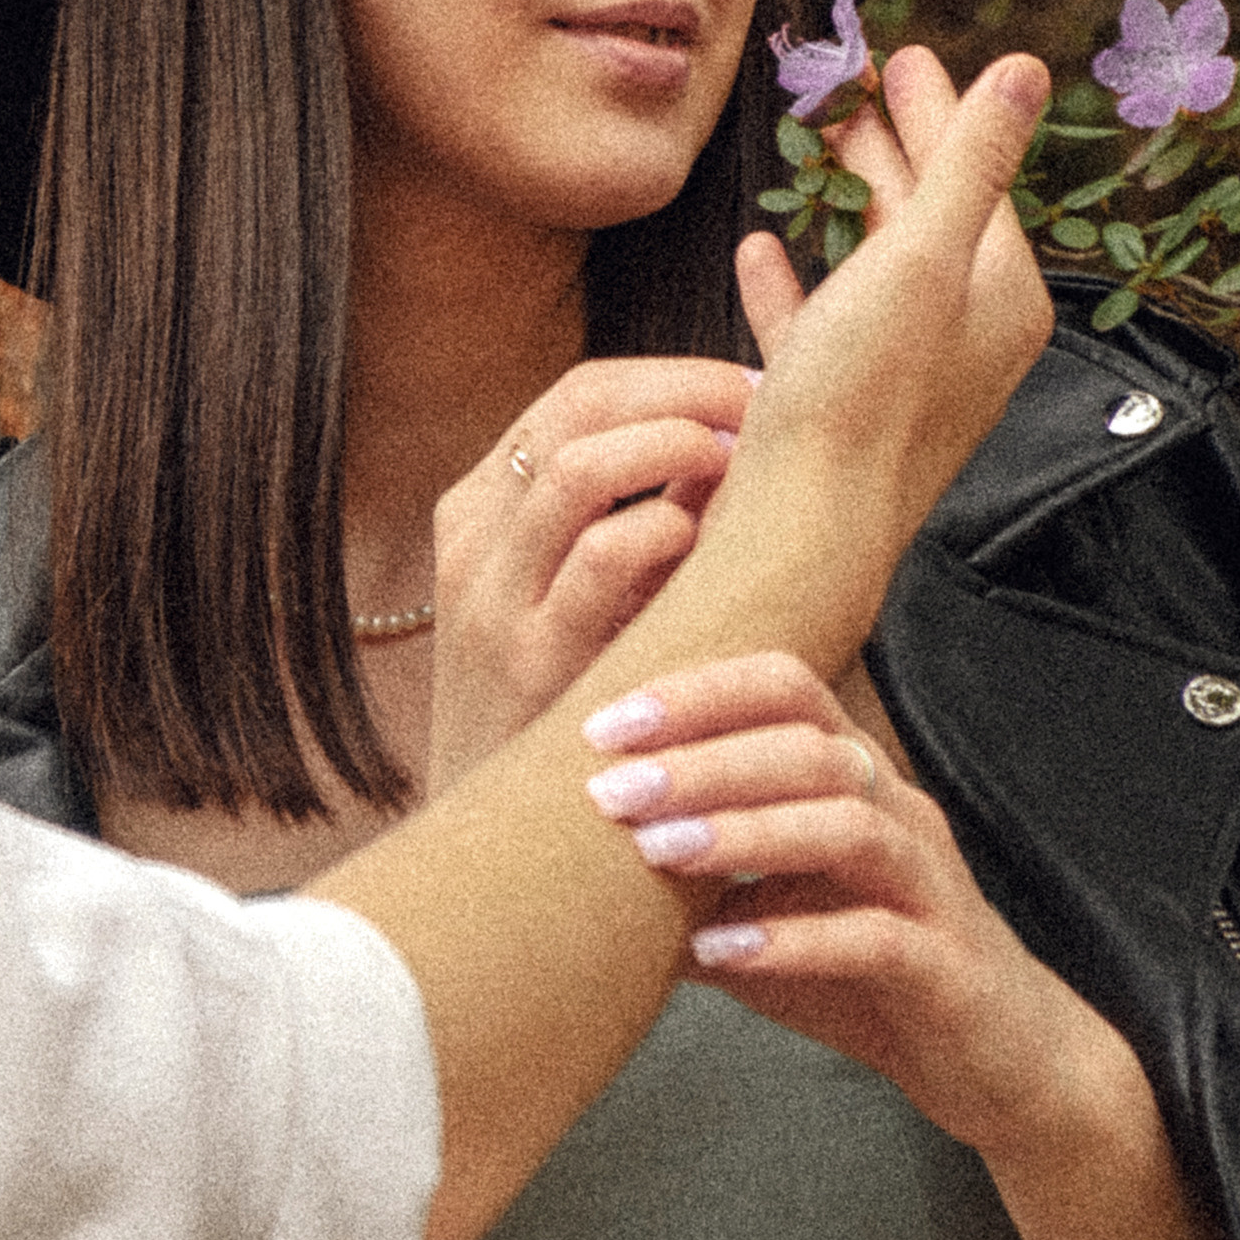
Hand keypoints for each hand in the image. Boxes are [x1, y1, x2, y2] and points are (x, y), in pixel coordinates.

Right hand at [427, 358, 757, 781]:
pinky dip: (668, 530)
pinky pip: (603, 556)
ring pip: (580, 464)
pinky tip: (709, 546)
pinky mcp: (526, 662)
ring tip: (741, 469)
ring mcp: (491, 600)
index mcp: (480, 512)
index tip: (751, 394)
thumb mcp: (559, 602)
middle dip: (687, 395)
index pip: (577, 396)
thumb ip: (619, 522)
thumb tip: (723, 443)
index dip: (674, 379)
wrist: (490, 860)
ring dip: (678, 447)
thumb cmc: (560, 717)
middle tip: (765, 415)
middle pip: (579, 408)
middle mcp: (474, 541)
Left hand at [584, 658, 1124, 1165]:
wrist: (996, 1061)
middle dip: (703, 759)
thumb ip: (686, 886)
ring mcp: (930, 885)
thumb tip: (566, 869)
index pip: (786, 688)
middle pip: (810, 747)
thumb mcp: (764, 917)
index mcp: (855, 778)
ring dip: (744, 834)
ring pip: (848, 825)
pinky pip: (875, 936)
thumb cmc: (867, 974)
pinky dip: (794, 939)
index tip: (603, 724)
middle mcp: (899, 811)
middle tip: (610, 788)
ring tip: (655, 855)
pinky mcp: (947, 964)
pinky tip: (721, 954)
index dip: (698, 692)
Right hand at [722, 45, 1051, 641]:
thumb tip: (1025, 72)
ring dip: (840, 203)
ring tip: (807, 149)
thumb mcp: (923, 254)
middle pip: (926, 214)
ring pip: (873, 264)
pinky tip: (761, 252)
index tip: (899, 55)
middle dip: (886, 145)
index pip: (974, 176)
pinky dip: (794, 280)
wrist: (800, 529)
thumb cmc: (865, 397)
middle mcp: (963, 336)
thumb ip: (970, 158)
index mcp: (1000, 297)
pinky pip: (820, 323)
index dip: (935, 108)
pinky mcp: (842, 405)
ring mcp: (901, 373)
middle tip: (845, 86)